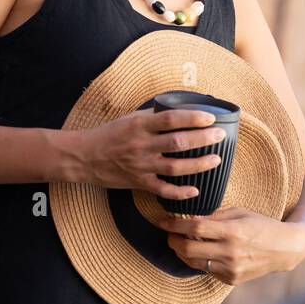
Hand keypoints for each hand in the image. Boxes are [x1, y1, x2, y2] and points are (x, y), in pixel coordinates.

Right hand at [73, 108, 226, 201]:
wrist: (84, 156)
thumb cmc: (109, 134)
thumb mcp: (129, 118)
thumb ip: (152, 116)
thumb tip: (177, 110)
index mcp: (140, 125)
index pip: (171, 119)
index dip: (192, 118)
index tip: (210, 117)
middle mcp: (142, 145)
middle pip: (178, 142)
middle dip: (202, 139)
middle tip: (220, 135)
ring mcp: (141, 166)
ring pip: (174, 167)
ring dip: (198, 165)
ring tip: (216, 160)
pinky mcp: (138, 183)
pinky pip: (162, 190)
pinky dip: (180, 193)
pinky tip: (195, 191)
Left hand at [154, 205, 304, 283]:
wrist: (283, 249)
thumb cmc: (261, 225)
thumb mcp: (239, 213)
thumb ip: (214, 216)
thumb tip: (189, 217)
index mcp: (232, 232)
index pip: (195, 228)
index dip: (175, 225)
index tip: (164, 221)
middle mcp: (230, 253)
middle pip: (188, 249)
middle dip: (173, 241)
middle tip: (169, 233)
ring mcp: (230, 269)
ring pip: (194, 263)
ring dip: (182, 253)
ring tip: (181, 242)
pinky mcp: (231, 280)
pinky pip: (206, 270)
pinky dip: (199, 260)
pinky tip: (200, 251)